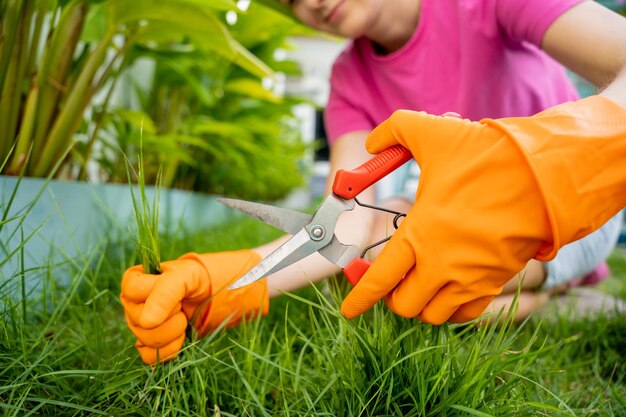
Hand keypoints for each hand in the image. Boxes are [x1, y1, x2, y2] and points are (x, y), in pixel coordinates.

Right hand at [120, 250, 267, 363]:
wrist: (223, 295)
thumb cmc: (204, 279)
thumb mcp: (188, 275)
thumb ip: (167, 291)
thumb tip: (147, 321)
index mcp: (139, 280)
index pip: (131, 289)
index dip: (156, 296)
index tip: (178, 295)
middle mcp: (136, 304)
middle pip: (137, 320)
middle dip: (167, 318)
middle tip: (185, 308)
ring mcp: (143, 326)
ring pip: (144, 340)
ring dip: (170, 335)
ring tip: (186, 322)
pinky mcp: (154, 344)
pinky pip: (149, 357)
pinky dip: (168, 351)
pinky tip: (183, 340)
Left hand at [341, 96, 625, 323]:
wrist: (544, 175)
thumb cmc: (485, 156)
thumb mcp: (432, 132)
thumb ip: (394, 131)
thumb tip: (372, 142)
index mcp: (419, 235)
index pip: (379, 280)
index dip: (360, 298)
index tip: (349, 309)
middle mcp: (442, 265)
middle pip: (403, 305)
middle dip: (391, 297)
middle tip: (391, 280)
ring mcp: (470, 279)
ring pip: (433, 315)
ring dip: (420, 304)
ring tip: (418, 284)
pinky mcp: (495, 282)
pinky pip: (466, 314)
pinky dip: (451, 309)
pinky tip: (447, 290)